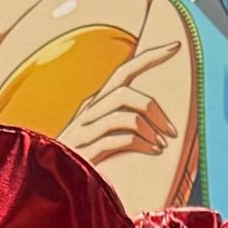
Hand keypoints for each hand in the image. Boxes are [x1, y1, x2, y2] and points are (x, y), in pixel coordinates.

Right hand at [58, 63, 181, 172]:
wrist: (52, 181)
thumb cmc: (84, 159)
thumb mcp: (102, 136)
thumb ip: (122, 125)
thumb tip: (160, 125)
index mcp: (96, 104)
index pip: (123, 72)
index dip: (149, 57)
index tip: (175, 46)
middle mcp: (89, 111)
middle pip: (124, 92)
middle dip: (154, 109)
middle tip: (172, 131)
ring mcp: (84, 131)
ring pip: (122, 114)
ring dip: (148, 129)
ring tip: (161, 145)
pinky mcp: (84, 151)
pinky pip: (116, 139)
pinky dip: (139, 144)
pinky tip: (151, 151)